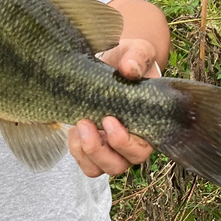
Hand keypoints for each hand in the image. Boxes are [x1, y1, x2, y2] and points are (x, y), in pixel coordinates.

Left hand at [68, 38, 156, 176]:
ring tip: (77, 126)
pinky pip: (84, 161)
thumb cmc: (129, 59)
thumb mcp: (137, 52)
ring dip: (85, 152)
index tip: (108, 119)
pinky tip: (73, 128)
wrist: (112, 60)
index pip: (141, 149)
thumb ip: (137, 58)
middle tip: (86, 122)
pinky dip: (75, 150)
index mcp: (147, 125)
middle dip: (99, 149)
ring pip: (98, 168)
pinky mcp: (91, 143)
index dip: (124, 142)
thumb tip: (129, 68)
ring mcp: (109, 146)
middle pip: (118, 165)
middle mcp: (129, 142)